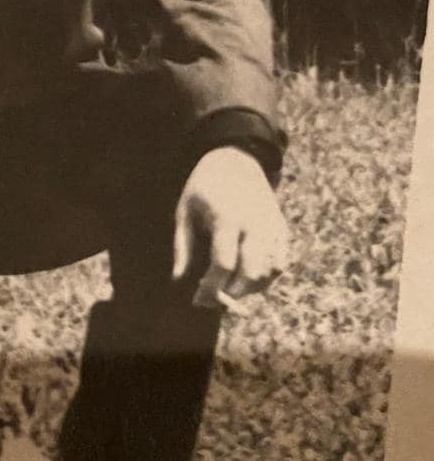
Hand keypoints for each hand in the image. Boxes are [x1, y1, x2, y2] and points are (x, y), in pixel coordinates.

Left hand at [172, 145, 289, 309]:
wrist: (236, 160)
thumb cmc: (204, 187)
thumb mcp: (184, 210)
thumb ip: (182, 246)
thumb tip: (178, 280)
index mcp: (226, 217)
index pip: (223, 263)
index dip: (211, 287)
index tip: (198, 299)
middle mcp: (254, 224)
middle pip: (250, 273)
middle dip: (231, 293)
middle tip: (212, 299)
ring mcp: (272, 227)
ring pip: (269, 272)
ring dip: (249, 289)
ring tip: (228, 287)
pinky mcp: (282, 229)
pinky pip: (280, 264)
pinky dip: (266, 278)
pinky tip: (246, 278)